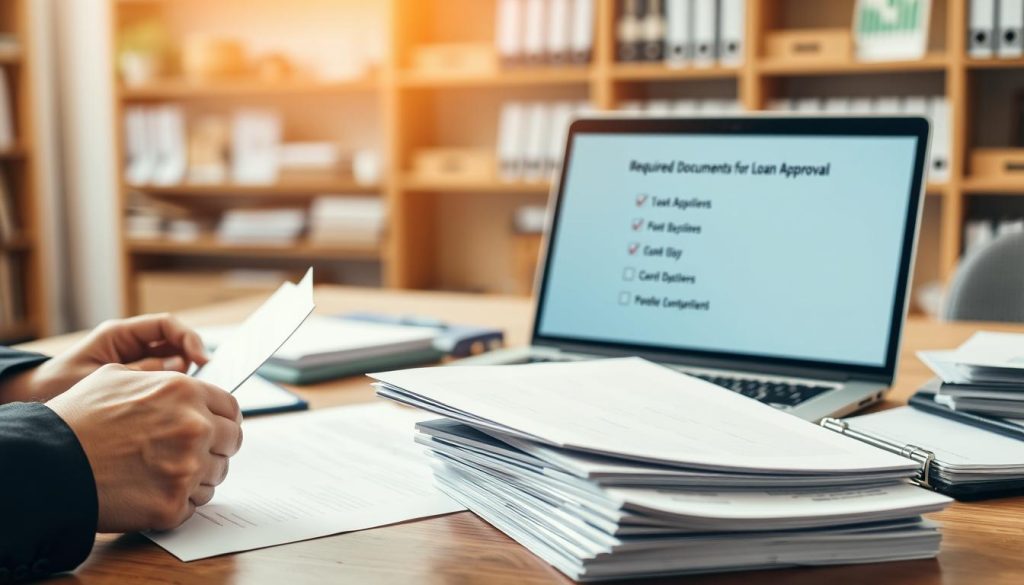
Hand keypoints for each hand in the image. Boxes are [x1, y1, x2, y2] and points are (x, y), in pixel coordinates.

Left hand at [1, 313, 207, 402]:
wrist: (38, 399)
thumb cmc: (60, 386)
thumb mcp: (98, 377)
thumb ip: (138, 372)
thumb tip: (177, 366)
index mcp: (120, 334)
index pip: (166, 325)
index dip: (189, 338)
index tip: (203, 359)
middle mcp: (132, 344)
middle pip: (176, 342)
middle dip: (192, 358)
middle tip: (200, 383)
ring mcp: (137, 362)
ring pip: (174, 362)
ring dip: (183, 378)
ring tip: (182, 398)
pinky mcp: (138, 381)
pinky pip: (164, 381)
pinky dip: (172, 392)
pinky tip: (170, 406)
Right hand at [47, 364, 241, 532]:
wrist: (47, 463)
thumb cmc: (78, 419)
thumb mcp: (118, 377)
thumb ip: (162, 379)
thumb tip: (185, 374)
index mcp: (185, 392)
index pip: (231, 408)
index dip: (223, 420)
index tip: (216, 428)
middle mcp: (194, 427)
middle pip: (231, 442)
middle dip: (215, 447)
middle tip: (191, 454)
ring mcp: (187, 468)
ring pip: (216, 475)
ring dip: (198, 476)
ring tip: (164, 474)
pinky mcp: (173, 504)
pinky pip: (194, 505)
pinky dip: (178, 502)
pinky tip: (152, 493)